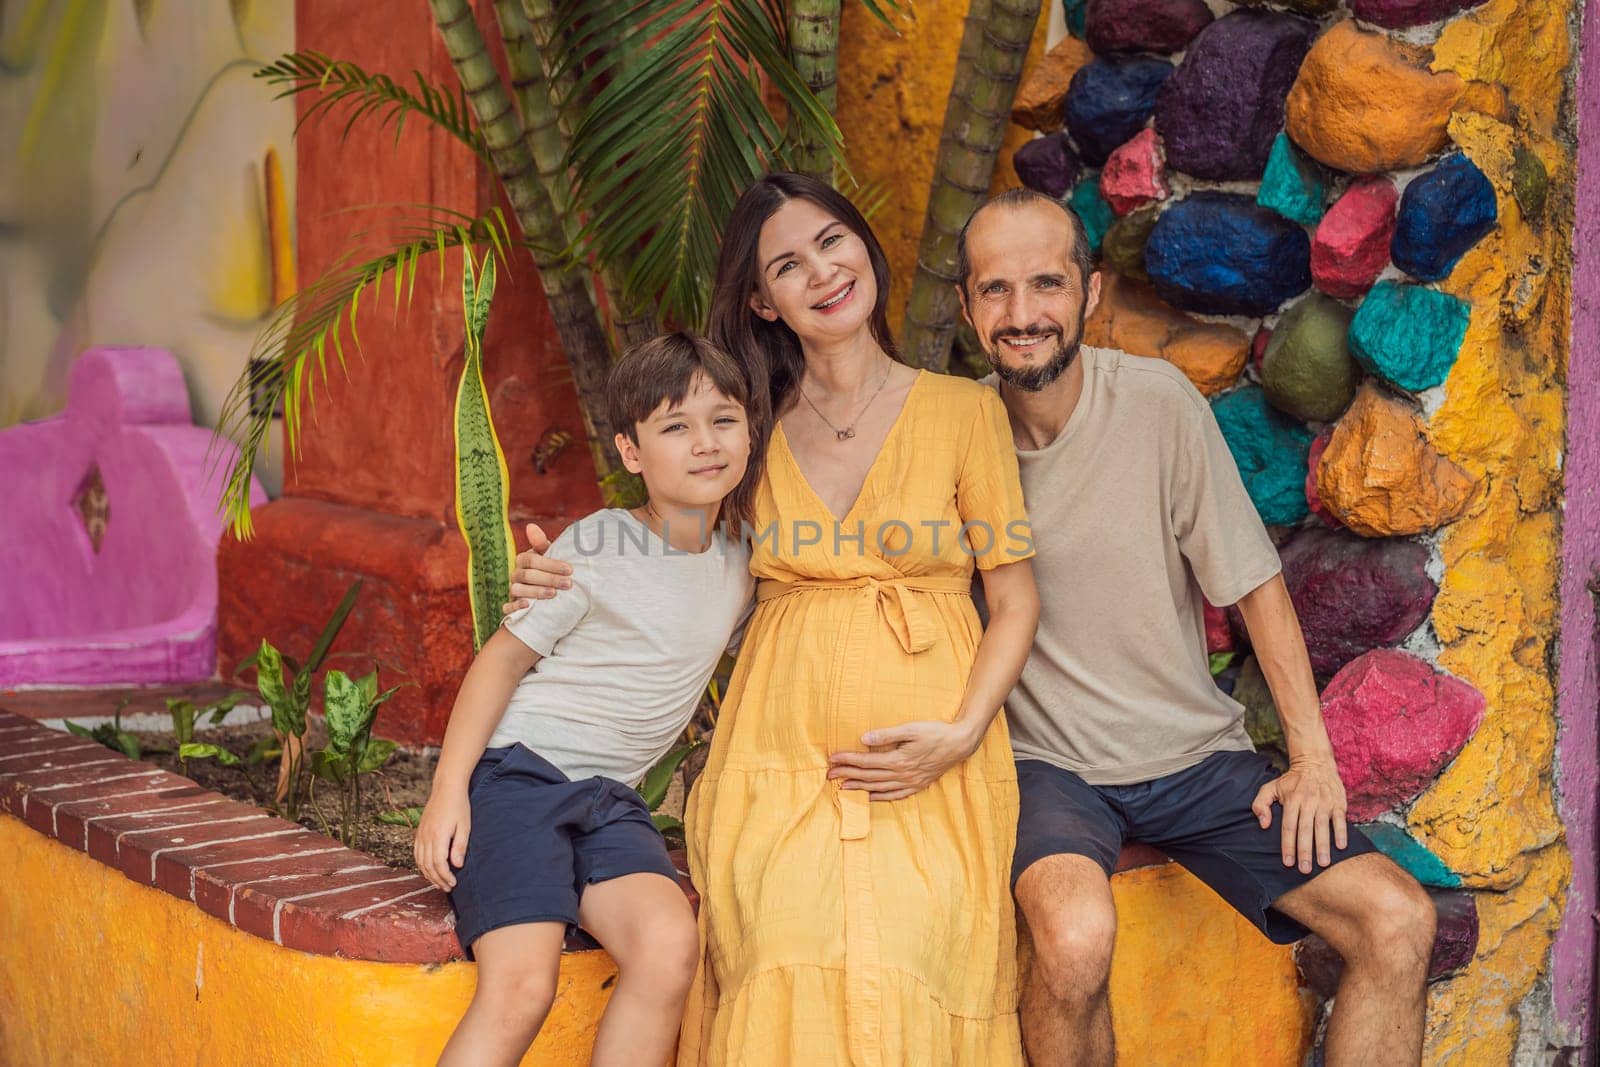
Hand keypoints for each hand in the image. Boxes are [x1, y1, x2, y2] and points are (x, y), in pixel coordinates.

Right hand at [414, 787, 471, 890]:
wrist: (446, 788)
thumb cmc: (459, 806)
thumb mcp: (465, 826)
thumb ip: (460, 846)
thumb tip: (457, 866)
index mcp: (438, 835)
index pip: (438, 863)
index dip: (445, 876)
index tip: (453, 883)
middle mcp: (426, 836)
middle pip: (428, 865)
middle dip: (437, 879)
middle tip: (448, 888)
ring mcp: (420, 834)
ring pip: (420, 861)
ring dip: (429, 875)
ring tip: (439, 883)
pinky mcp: (419, 832)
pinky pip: (417, 853)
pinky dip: (421, 865)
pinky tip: (429, 870)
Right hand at [502, 522, 573, 613]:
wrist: (545, 591)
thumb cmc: (547, 570)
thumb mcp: (546, 555)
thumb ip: (541, 543)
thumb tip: (531, 525)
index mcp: (523, 560)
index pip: (532, 560)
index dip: (551, 564)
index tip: (570, 569)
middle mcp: (515, 574)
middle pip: (527, 575)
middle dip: (549, 579)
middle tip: (568, 584)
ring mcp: (511, 590)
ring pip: (517, 589)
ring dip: (535, 591)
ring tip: (553, 594)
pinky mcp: (509, 606)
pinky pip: (507, 607)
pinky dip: (515, 606)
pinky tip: (527, 605)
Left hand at [826, 720, 981, 801]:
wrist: (960, 744)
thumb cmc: (936, 732)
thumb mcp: (911, 728)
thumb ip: (887, 734)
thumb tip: (864, 738)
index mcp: (898, 760)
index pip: (866, 761)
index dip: (847, 760)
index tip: (832, 758)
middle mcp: (902, 774)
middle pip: (868, 776)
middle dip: (847, 774)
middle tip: (829, 774)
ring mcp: (910, 782)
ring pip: (878, 788)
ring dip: (859, 787)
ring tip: (842, 787)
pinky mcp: (917, 785)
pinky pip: (894, 795)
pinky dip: (879, 797)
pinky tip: (870, 797)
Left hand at [1251, 756, 1347, 873]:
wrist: (1315, 762)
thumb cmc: (1291, 780)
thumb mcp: (1270, 787)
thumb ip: (1260, 804)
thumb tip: (1264, 825)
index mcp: (1291, 800)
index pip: (1288, 827)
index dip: (1288, 846)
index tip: (1288, 863)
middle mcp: (1308, 801)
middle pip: (1305, 830)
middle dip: (1305, 851)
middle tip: (1304, 870)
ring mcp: (1324, 802)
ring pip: (1323, 827)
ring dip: (1323, 846)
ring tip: (1323, 864)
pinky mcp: (1338, 803)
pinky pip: (1340, 820)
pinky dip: (1341, 833)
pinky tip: (1341, 847)